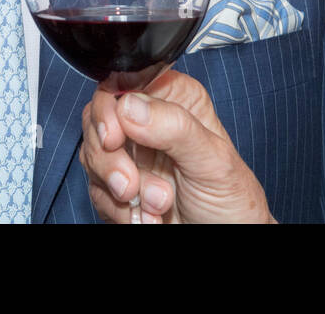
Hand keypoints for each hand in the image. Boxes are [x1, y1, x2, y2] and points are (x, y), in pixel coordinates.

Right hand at [80, 69, 275, 223]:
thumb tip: (130, 106)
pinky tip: (147, 218)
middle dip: (111, 159)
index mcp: (175, 99)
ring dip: (120, 190)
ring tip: (158, 206)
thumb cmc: (231, 199)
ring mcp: (132, 153)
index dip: (110, 109)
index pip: (125, 83)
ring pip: (93, 156)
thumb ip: (175, 127)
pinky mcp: (119, 184)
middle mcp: (149, 121)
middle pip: (99, 120)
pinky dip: (118, 210)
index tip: (112, 138)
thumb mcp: (212, 159)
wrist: (225, 240)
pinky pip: (96, 189)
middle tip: (130, 187)